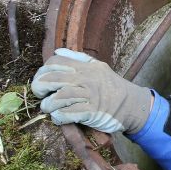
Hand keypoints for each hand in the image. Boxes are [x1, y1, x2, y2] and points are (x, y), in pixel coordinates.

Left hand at [31, 48, 152, 132]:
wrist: (132, 105)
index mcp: (85, 67)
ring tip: (48, 108)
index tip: (41, 80)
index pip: (55, 62)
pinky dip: (59, 117)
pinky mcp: (91, 112)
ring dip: (48, 105)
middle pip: (52, 79)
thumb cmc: (112, 87)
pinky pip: (68, 114)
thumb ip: (78, 59)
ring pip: (58, 97)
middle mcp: (86, 79)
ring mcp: (88, 95)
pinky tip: (58, 118)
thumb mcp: (98, 67)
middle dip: (39, 87)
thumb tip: (57, 51)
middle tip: (40, 95)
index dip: (43, 71)